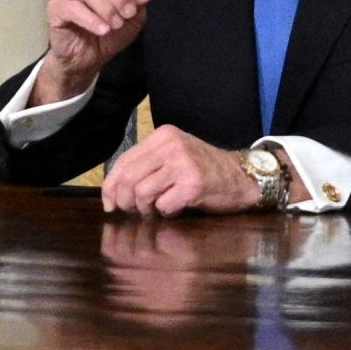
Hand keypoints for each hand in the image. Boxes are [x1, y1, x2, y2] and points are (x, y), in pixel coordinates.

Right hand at [39, 0, 155, 102]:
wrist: (88, 59)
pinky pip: (73, 8)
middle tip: (128, 14)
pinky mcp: (55, 8)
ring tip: (114, 25)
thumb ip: (137, 0)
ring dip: (105, 8)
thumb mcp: (131, 18)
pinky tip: (102, 29)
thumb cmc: (109, 32)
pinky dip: (92, 20)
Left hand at [98, 123, 254, 215]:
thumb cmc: (203, 170)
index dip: (111, 186)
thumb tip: (113, 192)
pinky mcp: (194, 183)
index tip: (109, 203)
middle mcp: (172, 145)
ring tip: (156, 210)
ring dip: (145, 209)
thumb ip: (146, 167)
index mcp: (163, 136)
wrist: (241, 177)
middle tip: (132, 211)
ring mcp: (184, 163)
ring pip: (142, 193)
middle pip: (129, 178)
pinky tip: (175, 209)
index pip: (124, 161)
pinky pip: (163, 205)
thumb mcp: (173, 157)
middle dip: (125, 201)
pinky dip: (165, 213)